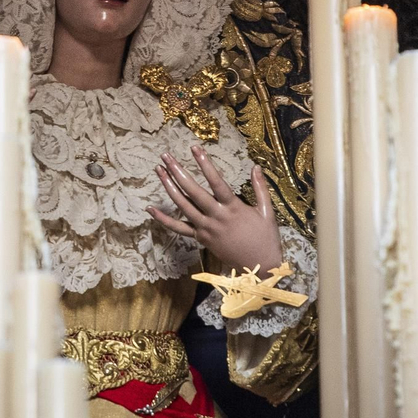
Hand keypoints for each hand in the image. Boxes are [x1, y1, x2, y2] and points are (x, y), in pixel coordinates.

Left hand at [148, 145, 284, 272]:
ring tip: (159, 170)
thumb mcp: (267, 212)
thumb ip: (261, 188)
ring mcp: (206, 229)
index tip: (195, 148)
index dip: (205, 164)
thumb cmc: (266, 238)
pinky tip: (150, 209)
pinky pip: (179, 228)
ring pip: (183, 206)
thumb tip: (256, 166)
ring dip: (169, 187)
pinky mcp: (200, 239)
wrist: (259, 268)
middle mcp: (216, 217)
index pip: (216, 181)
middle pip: (193, 192)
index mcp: (233, 208)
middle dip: (178, 172)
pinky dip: (164, 219)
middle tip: (166, 156)